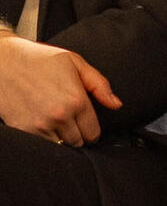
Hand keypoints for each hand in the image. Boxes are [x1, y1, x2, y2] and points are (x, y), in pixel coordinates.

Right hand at [0, 32, 120, 145]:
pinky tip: (44, 122)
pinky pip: (43, 145)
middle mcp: (59, 116)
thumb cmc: (40, 59)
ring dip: (62, 137)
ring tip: (57, 119)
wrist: (4, 62)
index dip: (93, 130)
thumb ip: (100, 85)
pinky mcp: (24, 130)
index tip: (88, 124)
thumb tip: (116, 104)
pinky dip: (46, 138)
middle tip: (72, 119)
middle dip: (78, 133)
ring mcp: (40, 125)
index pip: (93, 133)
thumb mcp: (76, 63)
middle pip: (78, 142)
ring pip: (61, 146)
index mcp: (76, 100)